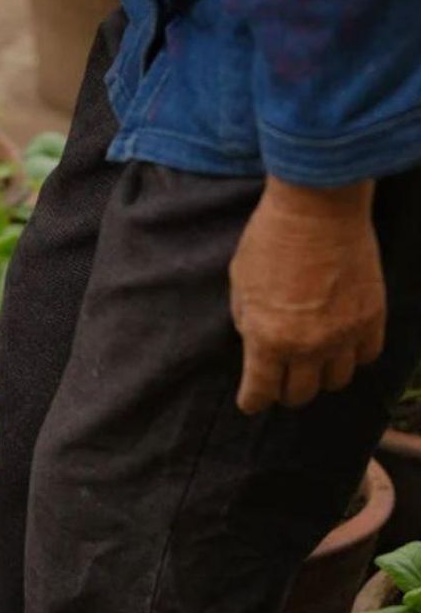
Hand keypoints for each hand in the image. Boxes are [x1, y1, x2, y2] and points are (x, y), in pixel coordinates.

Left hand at [230, 177, 383, 413]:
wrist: (316, 210)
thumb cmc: (268, 241)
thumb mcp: (240, 284)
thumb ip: (248, 321)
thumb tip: (256, 341)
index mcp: (267, 338)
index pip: (261, 392)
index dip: (253, 401)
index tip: (252, 402)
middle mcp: (307, 345)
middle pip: (300, 394)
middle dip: (286, 392)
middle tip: (280, 383)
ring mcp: (344, 334)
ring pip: (336, 381)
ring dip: (321, 378)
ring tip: (312, 366)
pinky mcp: (372, 317)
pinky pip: (366, 356)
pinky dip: (353, 358)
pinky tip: (342, 347)